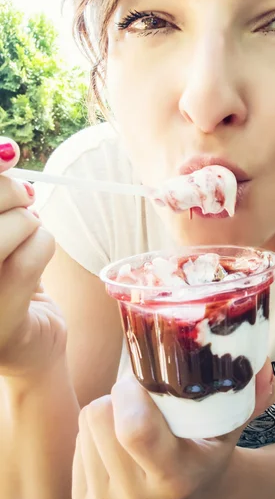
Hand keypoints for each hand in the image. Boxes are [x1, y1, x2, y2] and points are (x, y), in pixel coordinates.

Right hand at [0, 137, 65, 377]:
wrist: (28, 349)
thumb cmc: (6, 281)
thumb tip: (6, 149)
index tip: (8, 152)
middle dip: (13, 192)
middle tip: (23, 201)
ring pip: (17, 223)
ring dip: (31, 227)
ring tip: (23, 243)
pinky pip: (37, 248)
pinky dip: (45, 247)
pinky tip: (35, 265)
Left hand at [72, 359, 274, 498]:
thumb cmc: (208, 456)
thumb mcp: (230, 427)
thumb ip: (250, 393)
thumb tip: (262, 362)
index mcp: (176, 477)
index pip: (134, 428)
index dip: (131, 390)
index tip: (143, 381)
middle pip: (99, 415)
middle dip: (118, 397)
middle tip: (140, 399)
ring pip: (86, 425)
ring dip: (107, 414)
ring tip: (133, 423)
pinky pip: (78, 445)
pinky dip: (96, 435)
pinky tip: (120, 445)